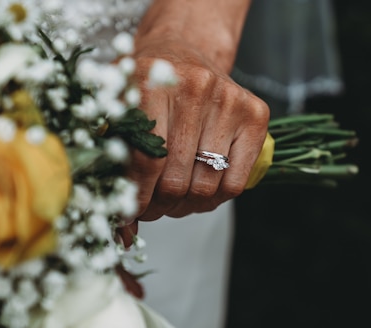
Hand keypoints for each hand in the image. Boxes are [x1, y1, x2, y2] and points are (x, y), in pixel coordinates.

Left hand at [128, 38, 269, 221]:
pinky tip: (201, 189)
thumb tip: (124, 234)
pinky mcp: (256, 114)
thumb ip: (114, 166)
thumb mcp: (119, 114)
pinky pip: (236, 184)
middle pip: (177, 180)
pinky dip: (216, 199)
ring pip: (206, 187)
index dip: (137, 200)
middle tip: (152, 206)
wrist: (184, 51)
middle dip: (160, 205)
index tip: (130, 214)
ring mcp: (229, 100)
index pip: (145, 162)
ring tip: (174, 196)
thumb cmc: (147, 89)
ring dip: (187, 205)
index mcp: (149, 82)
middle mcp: (194, 86)